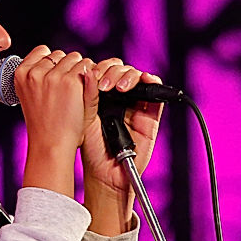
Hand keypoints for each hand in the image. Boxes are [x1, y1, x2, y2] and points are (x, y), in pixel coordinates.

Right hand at [13, 48, 92, 196]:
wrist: (51, 145)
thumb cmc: (44, 125)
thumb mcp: (35, 96)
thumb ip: (42, 75)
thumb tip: (54, 57)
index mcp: (21, 74)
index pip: (42, 51)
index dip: (53, 62)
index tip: (57, 78)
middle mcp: (35, 72)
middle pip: (61, 54)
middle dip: (68, 67)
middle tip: (68, 91)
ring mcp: (53, 76)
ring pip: (76, 59)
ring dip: (81, 71)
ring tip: (77, 94)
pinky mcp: (71, 82)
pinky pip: (87, 69)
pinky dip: (91, 78)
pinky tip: (85, 93)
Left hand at [79, 58, 162, 228]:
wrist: (105, 172)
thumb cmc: (92, 149)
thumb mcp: (85, 118)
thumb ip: (88, 95)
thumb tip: (89, 69)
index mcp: (101, 95)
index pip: (104, 70)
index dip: (100, 68)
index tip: (91, 77)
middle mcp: (119, 97)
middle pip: (121, 70)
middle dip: (112, 71)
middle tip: (104, 84)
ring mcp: (136, 104)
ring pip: (137, 77)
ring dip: (128, 75)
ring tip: (118, 87)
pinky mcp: (151, 114)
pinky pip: (155, 92)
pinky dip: (150, 81)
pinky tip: (140, 82)